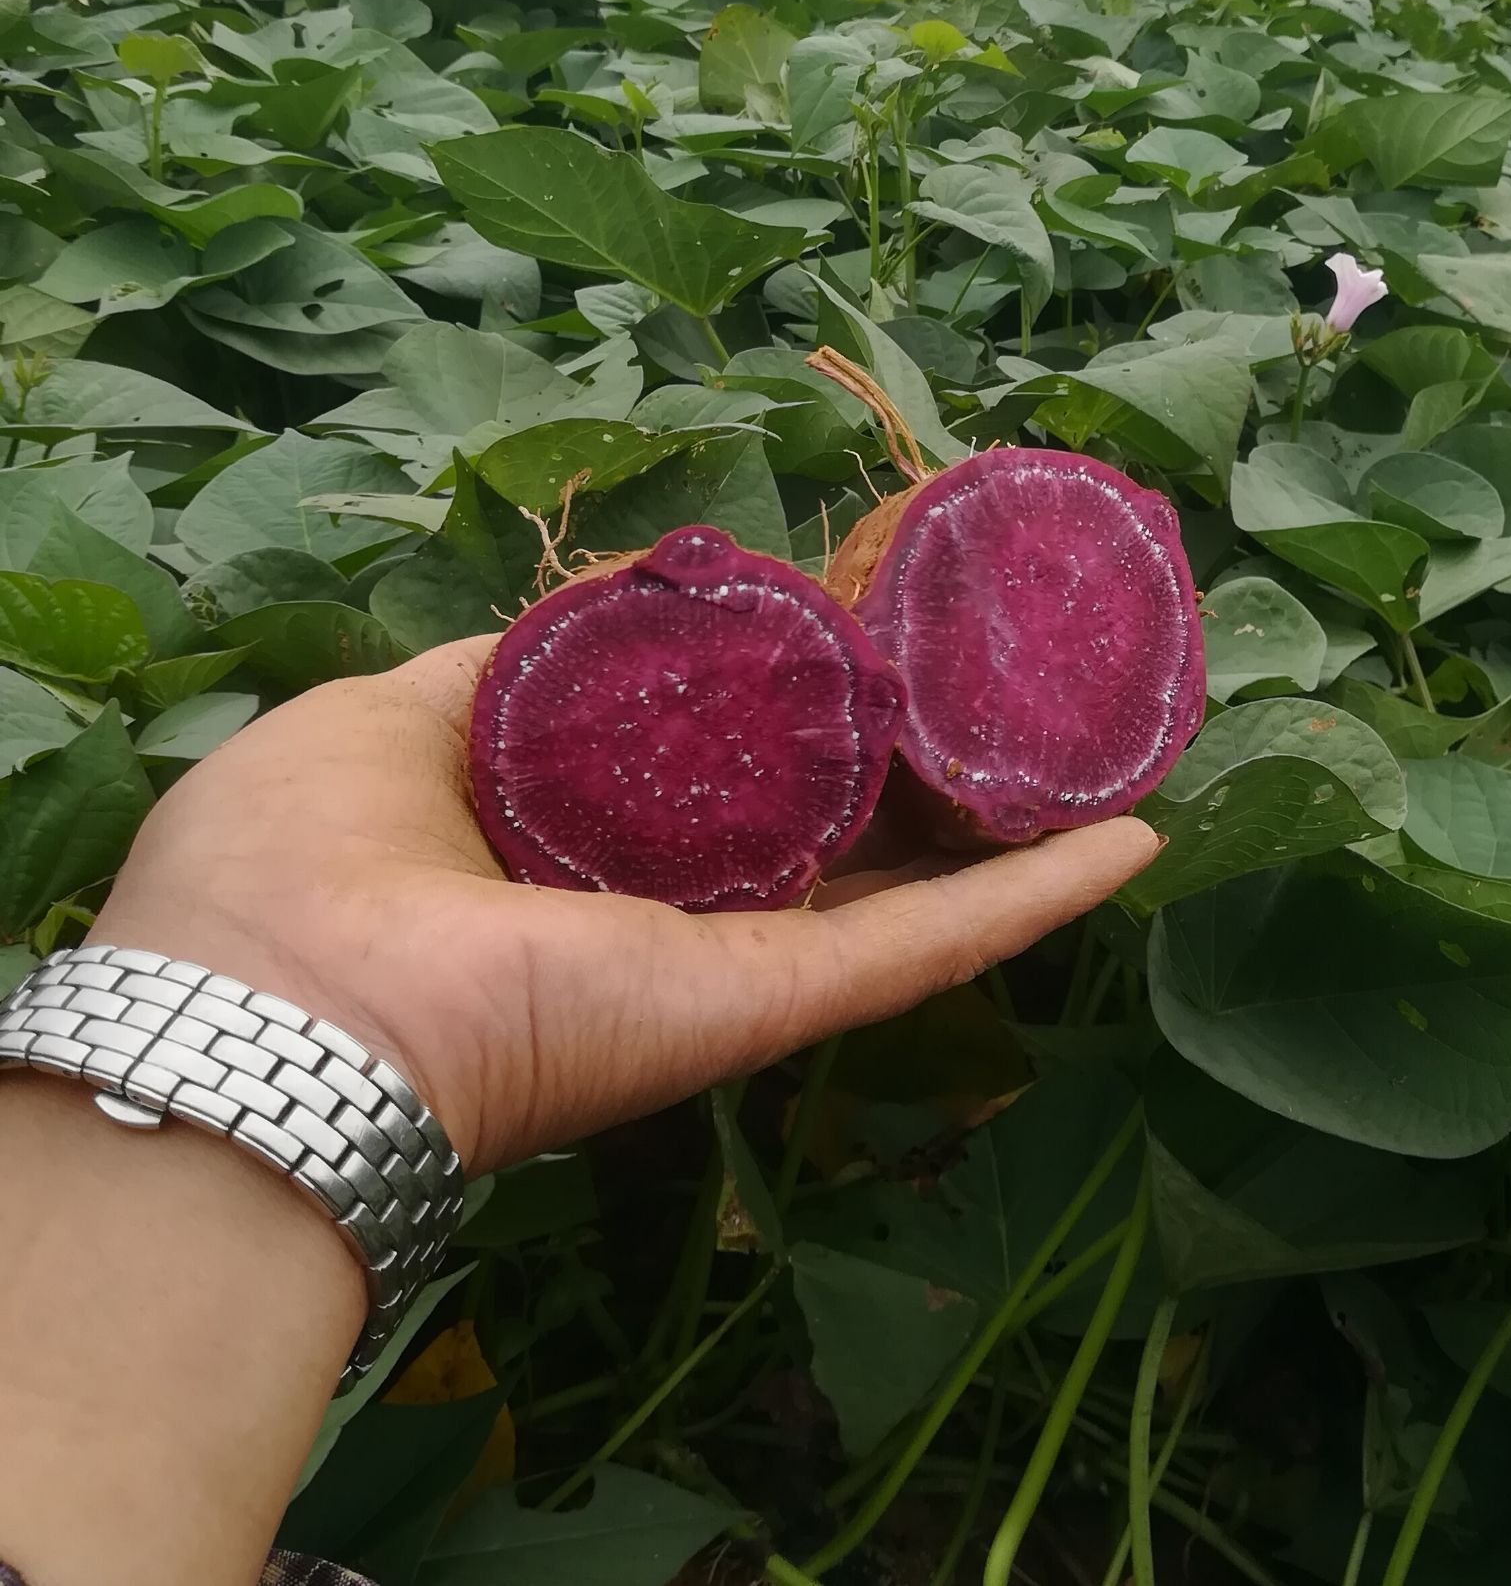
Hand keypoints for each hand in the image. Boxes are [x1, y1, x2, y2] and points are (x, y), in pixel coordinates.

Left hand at [94, 635, 1159, 1175]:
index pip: (714, 769)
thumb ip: (508, 665)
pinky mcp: (768, 1000)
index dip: (794, 702)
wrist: (279, 1006)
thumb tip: (620, 604)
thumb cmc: (300, 855)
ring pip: (902, 892)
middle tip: (1008, 686)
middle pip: (827, 832)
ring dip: (1007, 834)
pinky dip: (1033, 900)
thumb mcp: (388, 716)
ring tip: (1101, 753)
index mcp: (570, 840)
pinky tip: (1131, 840)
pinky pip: (923, 948)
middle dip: (918, 770)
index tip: (870, 632)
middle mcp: (663, 907)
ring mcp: (729, 959)